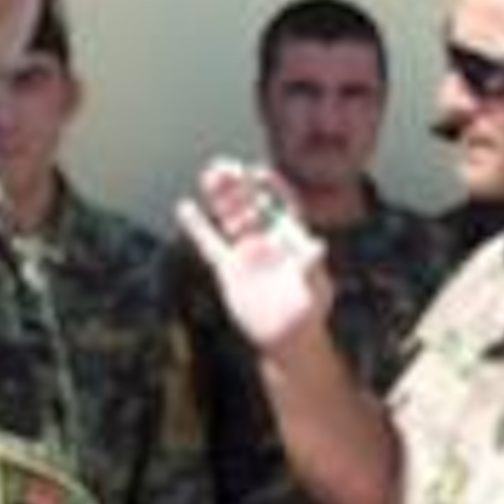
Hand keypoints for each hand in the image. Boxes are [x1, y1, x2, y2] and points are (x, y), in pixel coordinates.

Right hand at [176, 157, 329, 351]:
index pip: (283, 203)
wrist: (287, 338)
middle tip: (224, 165)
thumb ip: (311, 266)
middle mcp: (269, 239)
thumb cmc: (309, 313)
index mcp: (292, 238)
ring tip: (208, 173)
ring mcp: (247, 251)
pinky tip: (185, 206)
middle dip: (239, 185)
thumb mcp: (315, 288)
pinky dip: (197, 226)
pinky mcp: (228, 268)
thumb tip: (318, 245)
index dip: (272, 186)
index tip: (259, 171)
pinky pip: (209, 242)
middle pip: (252, 204)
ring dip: (220, 197)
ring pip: (230, 217)